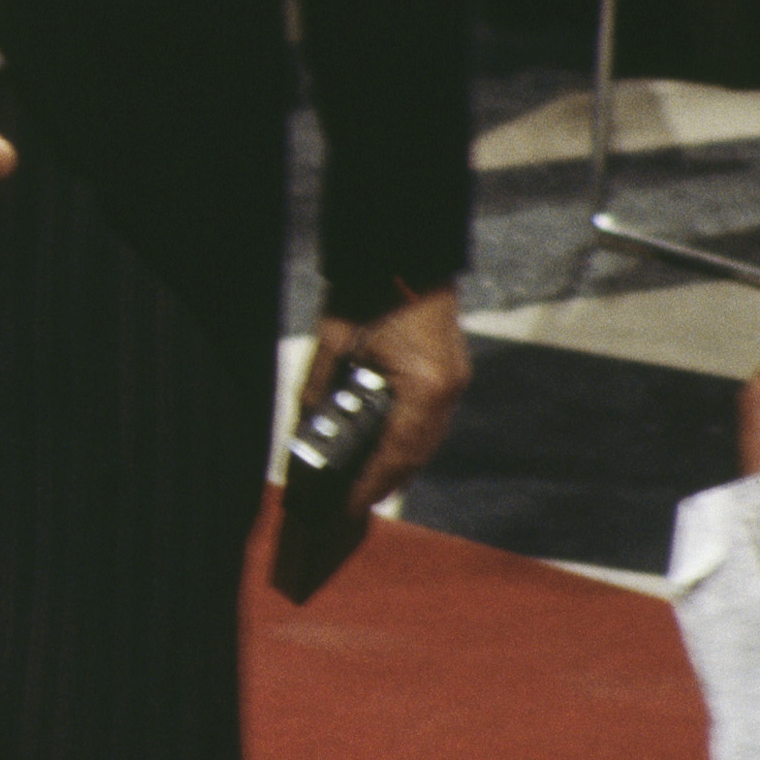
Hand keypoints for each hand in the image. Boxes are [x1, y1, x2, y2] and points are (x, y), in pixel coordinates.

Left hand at [296, 283, 469, 506]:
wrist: (402, 252)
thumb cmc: (366, 291)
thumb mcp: (333, 343)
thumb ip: (320, 390)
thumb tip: (306, 430)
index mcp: (423, 387)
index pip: (395, 454)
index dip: (369, 485)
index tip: (344, 507)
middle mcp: (445, 391)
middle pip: (416, 455)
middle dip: (383, 482)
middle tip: (350, 504)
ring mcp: (453, 382)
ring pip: (426, 441)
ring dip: (397, 464)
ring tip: (365, 485)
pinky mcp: (451, 374)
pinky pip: (429, 421)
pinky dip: (407, 440)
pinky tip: (385, 450)